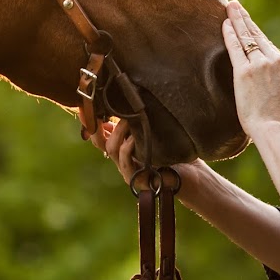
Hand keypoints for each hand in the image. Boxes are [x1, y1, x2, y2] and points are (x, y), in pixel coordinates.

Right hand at [86, 117, 206, 203]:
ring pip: (111, 149)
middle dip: (98, 125)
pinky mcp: (136, 180)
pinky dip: (128, 148)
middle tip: (106, 110)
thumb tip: (128, 99)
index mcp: (125, 146)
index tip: (86, 106)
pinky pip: (125, 162)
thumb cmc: (177, 149)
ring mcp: (128, 170)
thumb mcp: (156, 129)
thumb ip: (140, 120)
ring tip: (128, 120)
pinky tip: (134, 139)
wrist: (193, 174)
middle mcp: (123, 158)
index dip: (92, 121)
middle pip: (100, 141)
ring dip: (118, 132)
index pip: (101, 133)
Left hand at [222, 0, 279, 138]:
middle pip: (256, 34)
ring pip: (246, 37)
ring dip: (236, 20)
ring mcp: (260, 64)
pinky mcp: (245, 71)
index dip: (255, 31)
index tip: (248, 22)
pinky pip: (236, 47)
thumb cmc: (279, 121)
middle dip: (244, 18)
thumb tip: (265, 84)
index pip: (267, 43)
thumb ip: (274, 83)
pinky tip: (223, 24)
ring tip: (229, 7)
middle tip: (235, 4)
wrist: (277, 130)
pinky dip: (229, 34)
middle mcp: (275, 60)